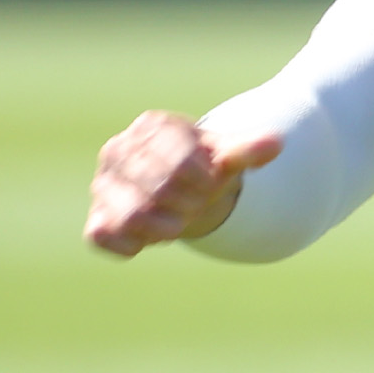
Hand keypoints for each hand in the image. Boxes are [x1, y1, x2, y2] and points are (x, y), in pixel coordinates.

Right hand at [83, 111, 282, 256]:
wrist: (182, 189)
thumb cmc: (205, 167)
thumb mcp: (227, 156)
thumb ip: (248, 150)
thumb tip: (276, 144)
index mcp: (151, 127)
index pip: (179, 160)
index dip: (205, 181)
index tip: (211, 182)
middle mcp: (117, 150)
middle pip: (159, 189)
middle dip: (190, 205)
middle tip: (197, 206)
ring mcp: (103, 185)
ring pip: (131, 215)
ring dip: (165, 228)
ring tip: (177, 224)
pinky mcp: (97, 217)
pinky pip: (102, 236)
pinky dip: (131, 245)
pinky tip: (150, 239)